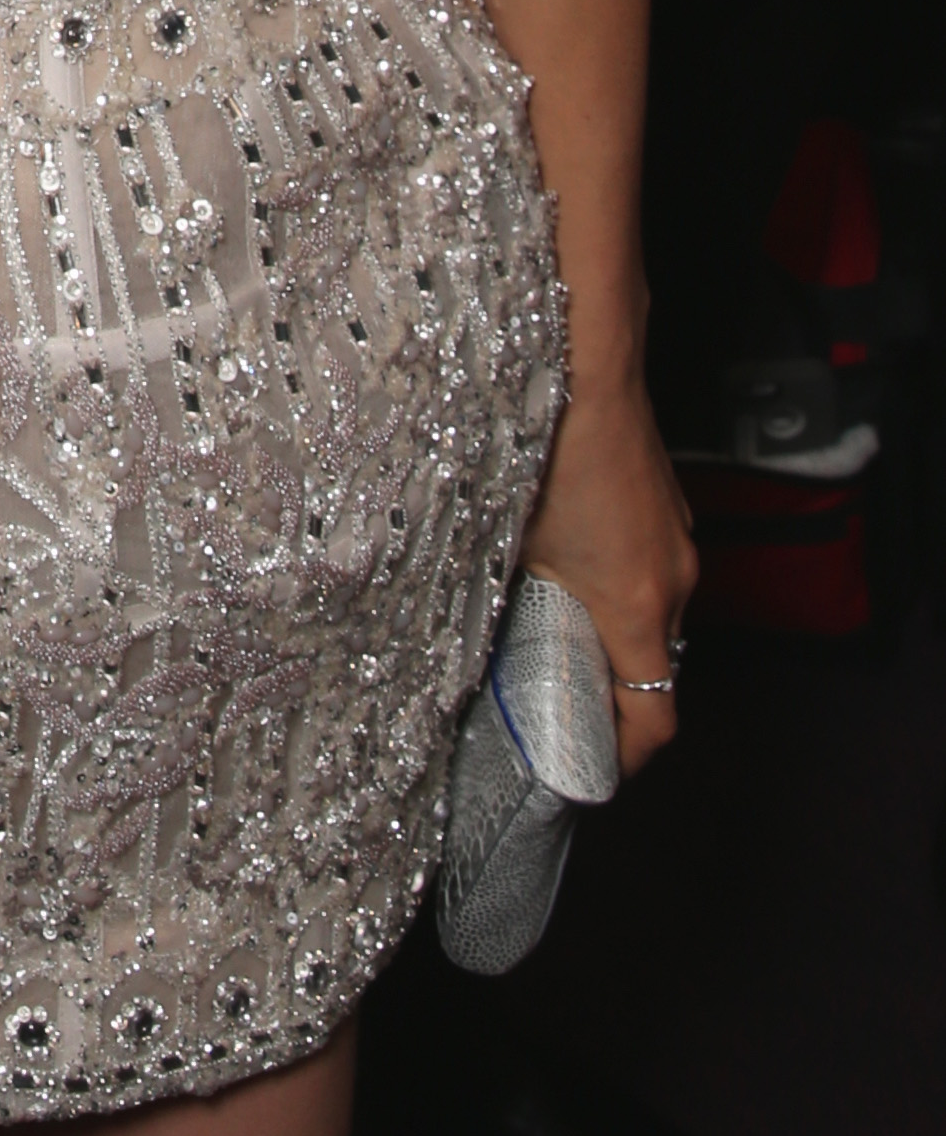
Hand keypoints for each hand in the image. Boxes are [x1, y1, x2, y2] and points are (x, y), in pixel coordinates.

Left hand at [515, 377, 695, 776]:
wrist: (587, 365)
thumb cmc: (542, 448)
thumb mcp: (507, 542)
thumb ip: (500, 603)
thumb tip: (458, 644)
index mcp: (637, 606)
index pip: (657, 719)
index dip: (623, 758)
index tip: (586, 769)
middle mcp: (673, 581)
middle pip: (656, 669)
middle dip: (611, 696)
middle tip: (554, 703)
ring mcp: (677, 541)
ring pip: (654, 617)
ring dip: (614, 637)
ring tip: (553, 632)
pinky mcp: (669, 509)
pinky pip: (655, 573)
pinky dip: (621, 592)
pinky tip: (570, 569)